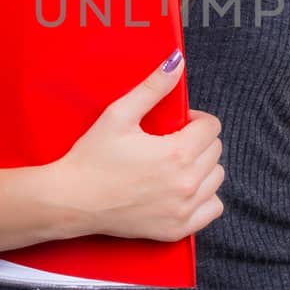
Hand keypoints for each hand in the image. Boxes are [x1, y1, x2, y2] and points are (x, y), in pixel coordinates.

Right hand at [45, 53, 224, 241]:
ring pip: (216, 179)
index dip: (195, 120)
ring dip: (202, 168)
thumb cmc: (92, 157)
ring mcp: (184, 209)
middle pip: (215, 152)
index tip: (177, 124)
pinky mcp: (177, 229)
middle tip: (170, 142)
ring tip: (175, 165)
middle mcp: (187, 183)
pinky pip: (212, 209)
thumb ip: (153, 87)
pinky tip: (182, 190)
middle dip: (198, 142)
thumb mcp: (119, 114)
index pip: (212, 128)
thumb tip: (177, 61)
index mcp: (177, 153)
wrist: (72, 200)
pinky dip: (204, 198)